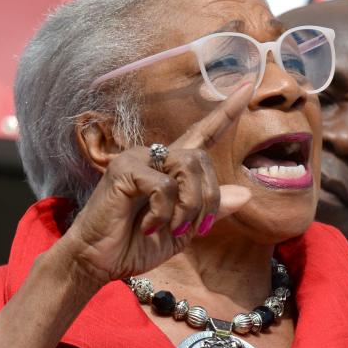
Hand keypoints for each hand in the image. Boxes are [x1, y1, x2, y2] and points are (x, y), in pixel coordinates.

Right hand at [59, 83, 253, 289]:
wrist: (99, 261)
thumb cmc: (135, 245)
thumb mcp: (183, 230)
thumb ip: (211, 211)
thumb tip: (246, 194)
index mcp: (170, 168)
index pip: (203, 133)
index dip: (226, 112)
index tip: (247, 86)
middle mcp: (155, 156)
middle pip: (201, 159)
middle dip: (208, 198)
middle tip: (199, 228)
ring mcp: (137, 159)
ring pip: (187, 166)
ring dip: (189, 205)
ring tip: (173, 227)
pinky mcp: (124, 169)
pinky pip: (164, 184)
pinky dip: (164, 212)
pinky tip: (148, 226)